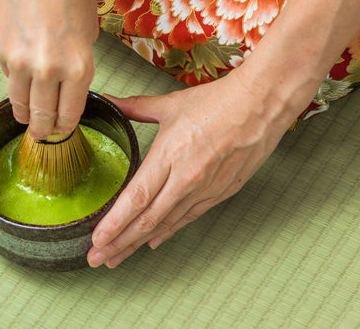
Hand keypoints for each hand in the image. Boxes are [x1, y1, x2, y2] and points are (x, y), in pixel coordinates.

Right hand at [0, 0, 97, 138]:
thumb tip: (65, 91)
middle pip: (41, 116)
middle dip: (43, 130)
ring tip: (26, 119)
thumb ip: (77, 70)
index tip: (61, 131)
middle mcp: (47, 70)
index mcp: (77, 69)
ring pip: (18, 103)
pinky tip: (21, 76)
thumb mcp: (88, 38)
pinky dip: (14, 81)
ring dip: (23, 115)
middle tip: (41, 134)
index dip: (64, 128)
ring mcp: (19, 61)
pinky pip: (7, 77)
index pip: (68, 115)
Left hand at [87, 71, 294, 267]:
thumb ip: (135, 107)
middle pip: (147, 219)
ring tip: (117, 257)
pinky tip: (152, 242)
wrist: (263, 105)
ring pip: (166, 224)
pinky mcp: (221, 193)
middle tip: (97, 259)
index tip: (97, 239)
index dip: (115, 223)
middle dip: (119, 243)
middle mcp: (186, 178)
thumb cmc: (218, 102)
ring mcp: (205, 189)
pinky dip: (168, 232)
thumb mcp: (170, 104)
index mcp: (170, 154)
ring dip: (139, 243)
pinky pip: (188, 218)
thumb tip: (109, 100)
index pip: (136, 197)